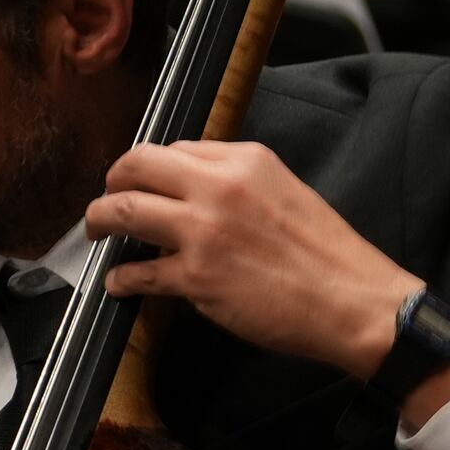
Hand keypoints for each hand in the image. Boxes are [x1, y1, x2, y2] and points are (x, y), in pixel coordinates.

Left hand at [89, 141, 434, 408]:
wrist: (354, 301)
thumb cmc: (329, 255)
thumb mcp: (286, 191)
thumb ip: (240, 184)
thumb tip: (196, 192)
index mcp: (245, 159)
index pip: (175, 148)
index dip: (150, 167)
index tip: (142, 182)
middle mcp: (218, 186)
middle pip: (136, 165)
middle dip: (112, 182)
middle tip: (106, 199)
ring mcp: (203, 230)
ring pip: (123, 211)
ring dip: (99, 221)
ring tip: (95, 232)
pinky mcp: (195, 276)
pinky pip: (138, 271)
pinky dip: (121, 278)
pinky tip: (119, 282)